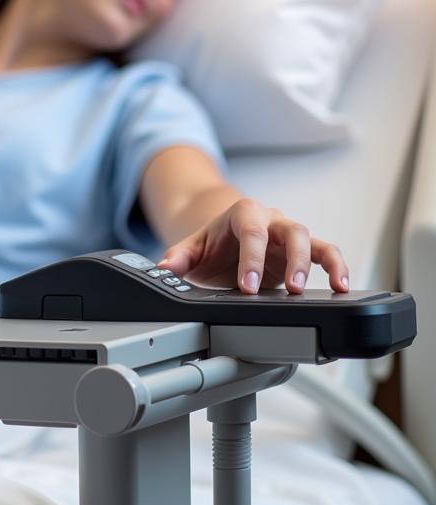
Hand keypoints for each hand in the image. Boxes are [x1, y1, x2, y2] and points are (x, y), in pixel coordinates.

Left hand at [158, 197, 348, 294]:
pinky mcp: (302, 251)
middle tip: (288, 289)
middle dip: (290, 261)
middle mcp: (270, 218)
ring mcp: (288, 233)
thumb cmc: (211, 244)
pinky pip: (325, 252)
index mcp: (243, 213)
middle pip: (289, 231)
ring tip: (313, 291)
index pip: (251, 231)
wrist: (223, 240)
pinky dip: (337, 267)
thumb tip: (163, 267)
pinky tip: (342, 286)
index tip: (247, 286)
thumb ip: (177, 257)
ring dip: (315, 265)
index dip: (252, 258)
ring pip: (311, 240)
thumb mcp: (191, 250)